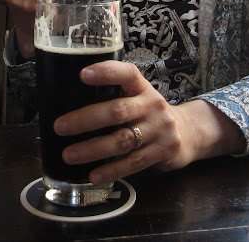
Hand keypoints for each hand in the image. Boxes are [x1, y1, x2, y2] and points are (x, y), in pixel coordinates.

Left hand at [53, 60, 244, 181]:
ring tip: (69, 155)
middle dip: (86, 119)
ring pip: (122, 140)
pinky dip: (112, 170)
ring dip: (93, 149)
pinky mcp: (162, 152)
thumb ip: (113, 95)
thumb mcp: (137, 96)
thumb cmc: (148, 112)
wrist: (188, 132)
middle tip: (60, 127)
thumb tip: (66, 99)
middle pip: (117, 111)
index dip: (106, 73)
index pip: (126, 73)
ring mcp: (159, 129)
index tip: (83, 74)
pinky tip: (93, 175)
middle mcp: (152, 105)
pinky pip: (133, 163)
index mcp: (141, 86)